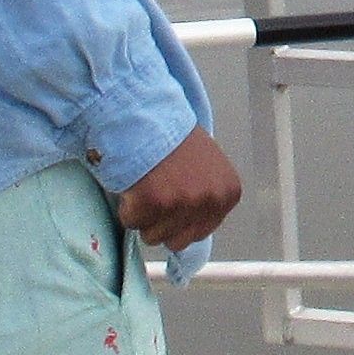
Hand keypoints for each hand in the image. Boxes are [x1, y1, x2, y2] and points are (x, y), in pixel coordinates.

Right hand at [115, 125, 243, 245]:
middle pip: (176, 241)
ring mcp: (182, 203)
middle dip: (160, 221)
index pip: (199, 233)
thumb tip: (192, 230)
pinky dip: (126, 205)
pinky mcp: (153, 202)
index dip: (178, 218)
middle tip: (156, 191)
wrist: (146, 113)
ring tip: (147, 184)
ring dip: (143, 214)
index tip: (170, 197)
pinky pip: (131, 222)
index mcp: (227, 193)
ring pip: (152, 235)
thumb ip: (205, 198)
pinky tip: (135, 183)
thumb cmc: (171, 136)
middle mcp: (209, 200)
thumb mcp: (206, 167)